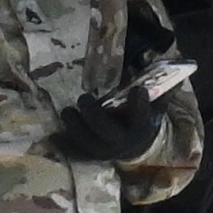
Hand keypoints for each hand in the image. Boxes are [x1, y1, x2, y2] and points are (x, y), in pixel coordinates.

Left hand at [42, 54, 197, 169]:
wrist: (136, 146)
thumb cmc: (143, 118)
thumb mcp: (153, 103)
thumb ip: (153, 84)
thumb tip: (148, 57)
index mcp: (142, 127)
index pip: (142, 117)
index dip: (140, 104)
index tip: (137, 89)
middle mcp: (124, 141)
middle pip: (109, 131)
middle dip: (95, 115)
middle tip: (83, 98)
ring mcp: (108, 150)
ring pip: (90, 142)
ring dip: (76, 127)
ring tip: (67, 111)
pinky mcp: (93, 154)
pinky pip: (78, 149)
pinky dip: (67, 140)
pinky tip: (59, 129)